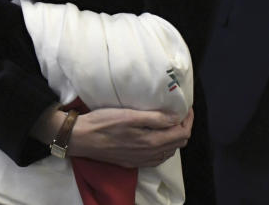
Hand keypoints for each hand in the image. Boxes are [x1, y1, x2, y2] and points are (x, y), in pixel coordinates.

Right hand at [66, 106, 193, 167]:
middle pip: (178, 143)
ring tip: (168, 123)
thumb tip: (176, 117)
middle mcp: (150, 154)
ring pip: (168, 152)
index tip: (185, 107)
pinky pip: (157, 158)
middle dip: (182, 127)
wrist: (81, 138)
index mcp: (152, 141)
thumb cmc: (103, 123)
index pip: (182, 133)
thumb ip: (155, 118)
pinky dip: (163, 148)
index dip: (188, 120)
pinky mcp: (132, 161)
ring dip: (173, 137)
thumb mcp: (129, 115)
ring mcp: (141, 160)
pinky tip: (155, 139)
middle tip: (177, 113)